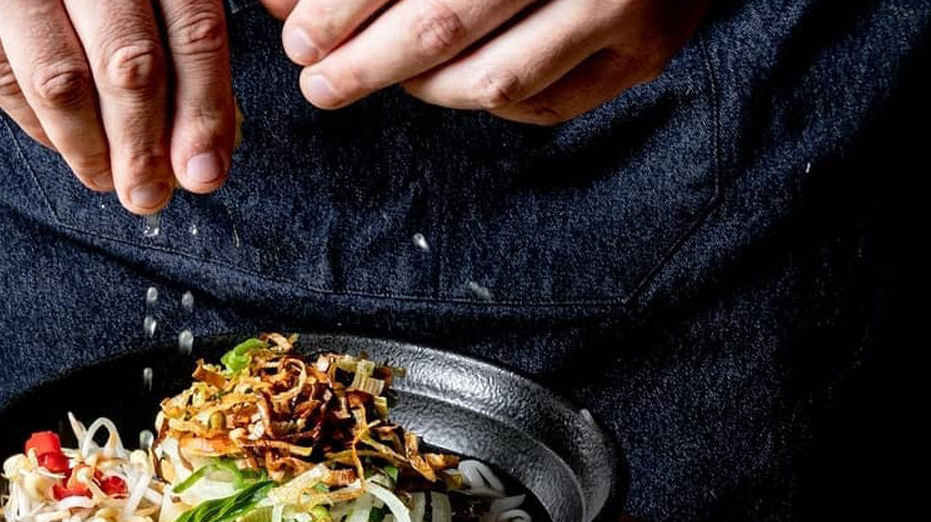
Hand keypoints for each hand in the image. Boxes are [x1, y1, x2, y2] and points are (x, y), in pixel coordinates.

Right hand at [0, 0, 236, 211]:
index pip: (192, 26)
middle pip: (129, 61)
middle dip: (144, 144)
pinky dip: (34, 122)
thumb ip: (190, 22)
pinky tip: (60, 143)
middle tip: (149, 194)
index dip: (204, 108)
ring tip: (106, 179)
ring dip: (90, 146)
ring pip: (59, 79)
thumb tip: (222, 128)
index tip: (205, 171)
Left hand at [264, 0, 707, 124]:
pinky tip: (444, 84)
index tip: (298, 33)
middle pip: (447, 18)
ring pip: (492, 78)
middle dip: (367, 59)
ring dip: (418, 90)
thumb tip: (285, 4)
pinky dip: (480, 98)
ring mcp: (625, 2)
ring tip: (375, 80)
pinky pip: (539, 103)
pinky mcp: (645, 54)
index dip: (348, 2)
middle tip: (319, 80)